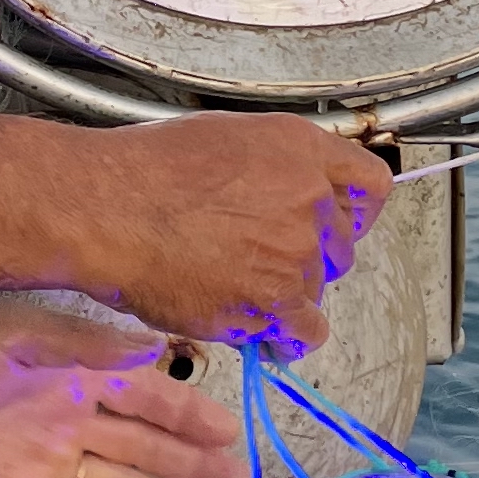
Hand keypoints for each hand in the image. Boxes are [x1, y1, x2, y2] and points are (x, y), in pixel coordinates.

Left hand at [0, 304, 239, 477]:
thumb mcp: (17, 332)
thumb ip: (85, 342)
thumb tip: (156, 347)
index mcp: (73, 374)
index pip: (148, 397)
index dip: (190, 417)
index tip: (231, 435)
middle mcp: (69, 421)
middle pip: (146, 449)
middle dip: (195, 468)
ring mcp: (47, 466)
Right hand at [87, 114, 391, 355]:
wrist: (108, 208)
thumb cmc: (141, 172)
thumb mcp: (221, 140)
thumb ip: (268, 169)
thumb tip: (277, 197)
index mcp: (300, 148)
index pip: (370, 185)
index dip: (350, 213)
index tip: (332, 227)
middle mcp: (310, 195)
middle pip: (341, 245)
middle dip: (307, 258)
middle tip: (258, 260)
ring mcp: (297, 248)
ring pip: (315, 289)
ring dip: (283, 296)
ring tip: (231, 289)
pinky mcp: (277, 297)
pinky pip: (305, 330)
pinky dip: (285, 337)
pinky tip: (257, 331)